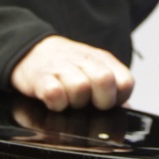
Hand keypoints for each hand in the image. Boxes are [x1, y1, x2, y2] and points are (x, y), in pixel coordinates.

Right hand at [10, 35, 134, 110]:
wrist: (31, 50)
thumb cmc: (65, 67)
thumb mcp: (93, 70)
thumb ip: (111, 88)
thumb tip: (127, 108)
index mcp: (102, 61)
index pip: (125, 82)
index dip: (119, 98)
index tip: (106, 102)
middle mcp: (84, 62)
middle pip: (104, 80)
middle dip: (99, 100)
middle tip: (88, 104)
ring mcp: (61, 69)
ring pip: (80, 88)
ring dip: (74, 102)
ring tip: (67, 100)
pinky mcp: (40, 79)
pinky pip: (54, 94)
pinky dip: (55, 103)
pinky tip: (53, 101)